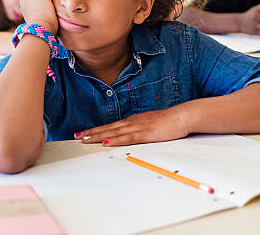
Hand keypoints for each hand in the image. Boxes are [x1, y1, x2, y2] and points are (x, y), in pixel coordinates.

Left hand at [74, 107, 190, 145]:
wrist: (182, 116)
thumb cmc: (169, 122)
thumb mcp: (151, 126)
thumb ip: (140, 130)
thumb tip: (131, 137)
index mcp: (134, 120)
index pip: (111, 126)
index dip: (97, 129)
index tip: (84, 133)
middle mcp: (133, 122)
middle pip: (109, 128)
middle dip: (92, 132)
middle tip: (77, 136)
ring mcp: (138, 127)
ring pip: (114, 132)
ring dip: (99, 136)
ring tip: (85, 139)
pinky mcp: (145, 133)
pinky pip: (128, 138)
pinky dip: (115, 140)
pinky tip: (106, 142)